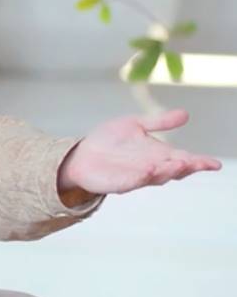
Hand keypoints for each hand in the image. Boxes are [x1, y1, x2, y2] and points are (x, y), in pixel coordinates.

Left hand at [58, 108, 222, 197]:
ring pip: (157, 177)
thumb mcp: (135, 125)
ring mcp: (137, 176)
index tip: (215, 164)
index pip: (184, 159)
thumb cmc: (109, 141)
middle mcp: (152, 167)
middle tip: (199, 163)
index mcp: (159, 154)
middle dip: (188, 167)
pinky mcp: (120, 183)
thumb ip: (159, 122)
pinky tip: (149, 170)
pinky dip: (142, 176)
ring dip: (168, 171)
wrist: (82, 154)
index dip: (200, 162)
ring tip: (180, 164)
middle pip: (175, 170)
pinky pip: (133, 181)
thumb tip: (186, 114)